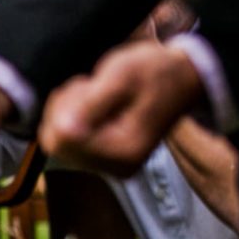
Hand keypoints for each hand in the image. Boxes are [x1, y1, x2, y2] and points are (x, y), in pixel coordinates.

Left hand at [38, 41, 207, 176]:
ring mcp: (112, 165)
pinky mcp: (107, 159)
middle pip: (56, 144)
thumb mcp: (120, 77)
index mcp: (124, 150)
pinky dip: (72, 120)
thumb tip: (64, 130)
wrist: (181, 76)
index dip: (64, 108)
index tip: (89, 86)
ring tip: (95, 93)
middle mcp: (118, 167)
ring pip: (59, 143)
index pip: (63, 139)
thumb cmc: (153, 71)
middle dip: (63, 111)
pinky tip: (93, 104)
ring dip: (66, 112)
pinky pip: (69, 143)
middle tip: (91, 87)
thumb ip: (91, 104)